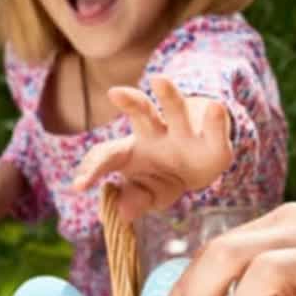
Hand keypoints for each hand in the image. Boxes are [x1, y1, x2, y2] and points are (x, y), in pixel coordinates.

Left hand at [73, 75, 232, 221]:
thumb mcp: (149, 194)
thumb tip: (123, 214)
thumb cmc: (164, 178)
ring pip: (174, 109)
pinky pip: (213, 128)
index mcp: (130, 151)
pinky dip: (214, 120)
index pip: (107, 155)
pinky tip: (216, 108)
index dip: (92, 169)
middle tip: (115, 93)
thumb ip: (136, 201)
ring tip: (160, 81)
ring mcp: (184, 131)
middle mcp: (154, 133)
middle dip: (130, 102)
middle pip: (140, 114)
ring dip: (169, 96)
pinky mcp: (212, 136)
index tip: (79, 186)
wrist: (199, 167)